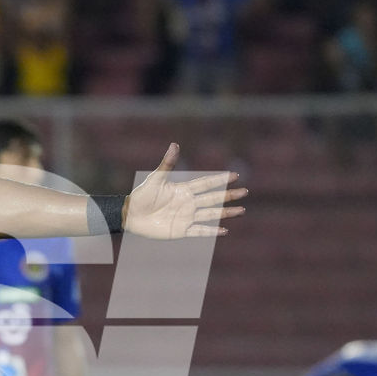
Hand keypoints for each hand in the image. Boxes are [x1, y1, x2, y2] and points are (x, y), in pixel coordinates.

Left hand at [123, 144, 246, 238]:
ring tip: (241, 210)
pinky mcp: (181, 230)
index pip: (206, 183)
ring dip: (226, 212)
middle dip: (229, 195)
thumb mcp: (155, 179)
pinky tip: (224, 230)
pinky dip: (211, 231)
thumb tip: (175, 144)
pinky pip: (200, 231)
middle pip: (213, 198)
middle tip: (245, 192)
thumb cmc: (141, 195)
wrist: (131, 215)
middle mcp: (188, 203)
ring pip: (211, 214)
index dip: (220, 179)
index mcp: (183, 190)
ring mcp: (186, 217)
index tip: (235, 175)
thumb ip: (167, 164)